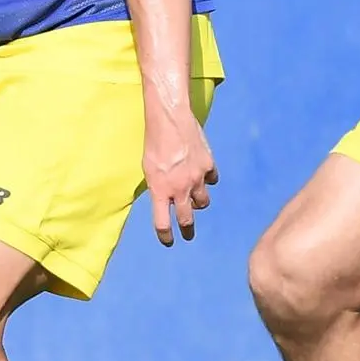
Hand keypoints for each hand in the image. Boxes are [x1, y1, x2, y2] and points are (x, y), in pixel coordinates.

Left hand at [142, 108, 216, 245]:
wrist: (170, 119)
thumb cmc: (153, 142)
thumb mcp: (148, 168)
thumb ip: (157, 185)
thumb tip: (163, 198)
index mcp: (160, 190)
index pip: (163, 223)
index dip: (165, 236)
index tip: (168, 241)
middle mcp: (180, 188)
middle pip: (187, 219)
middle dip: (187, 230)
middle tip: (187, 234)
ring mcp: (197, 178)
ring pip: (203, 202)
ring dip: (198, 203)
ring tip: (194, 198)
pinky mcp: (208, 166)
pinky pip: (211, 180)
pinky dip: (207, 179)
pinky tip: (202, 173)